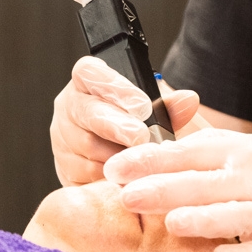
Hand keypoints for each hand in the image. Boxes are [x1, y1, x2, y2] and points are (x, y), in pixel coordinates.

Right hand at [49, 56, 199, 185]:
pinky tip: (129, 179)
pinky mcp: (65, 169)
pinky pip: (86, 175)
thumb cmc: (136, 126)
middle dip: (116, 125)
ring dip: (118, 156)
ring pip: (87, 148)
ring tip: (142, 161)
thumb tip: (188, 100)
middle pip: (86, 112)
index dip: (114, 86)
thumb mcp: (153, 113)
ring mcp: (63, 139)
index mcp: (87, 82)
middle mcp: (70, 107)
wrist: (121, 157)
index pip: (89, 73)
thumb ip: (168, 107)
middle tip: (141, 137)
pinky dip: (110, 178)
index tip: (142, 104)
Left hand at [103, 129, 251, 251]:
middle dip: (162, 188)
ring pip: (232, 216)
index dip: (150, 159)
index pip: (187, 152)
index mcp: (240, 152)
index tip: (115, 166)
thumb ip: (204, 137)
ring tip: (172, 223)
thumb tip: (161, 106)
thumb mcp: (250, 148)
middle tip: (124, 195)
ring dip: (203, 219)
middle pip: (201, 183)